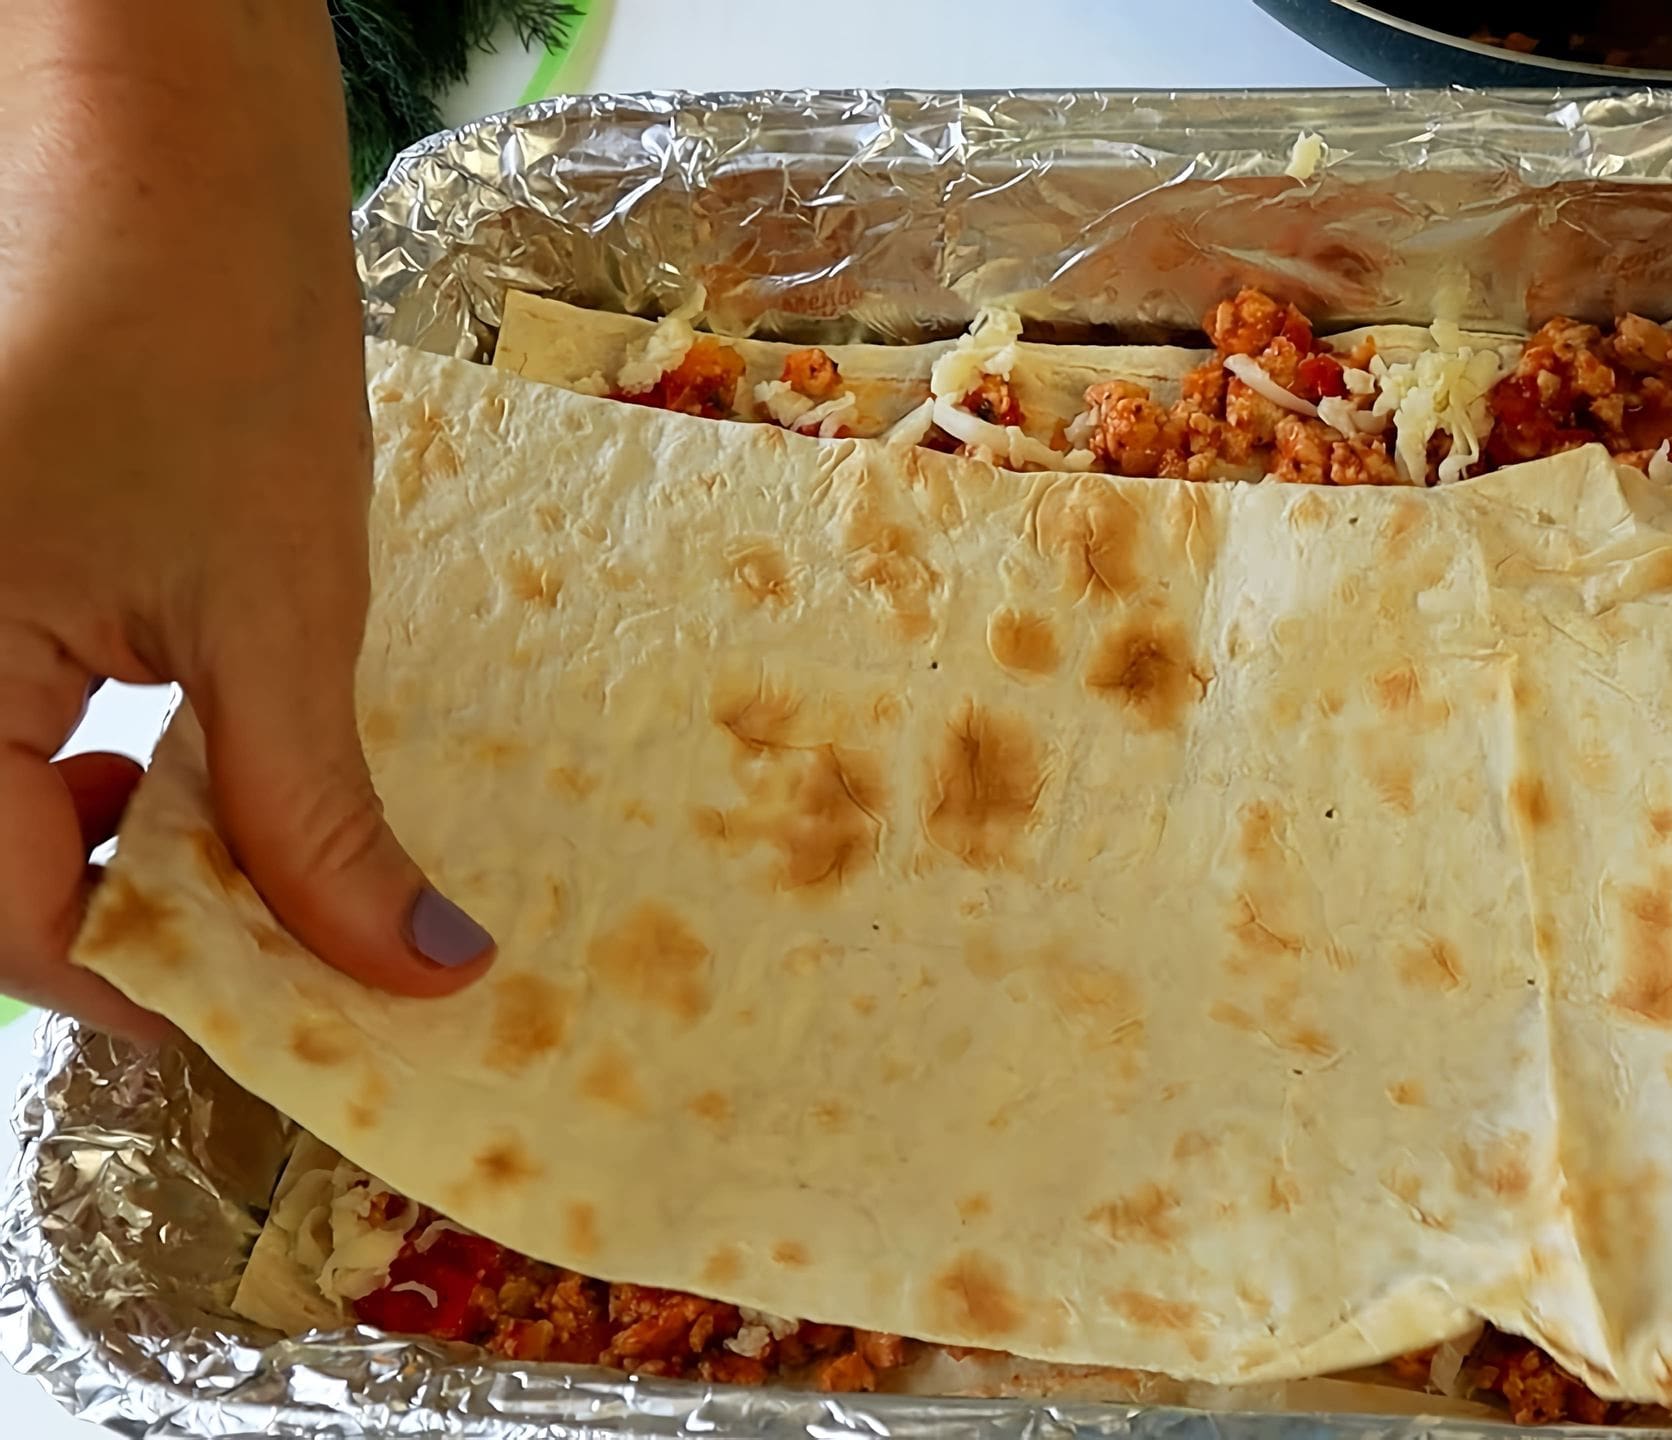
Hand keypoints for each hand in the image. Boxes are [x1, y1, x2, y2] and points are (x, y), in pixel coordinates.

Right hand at [0, 0, 492, 1038]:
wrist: (166, 165)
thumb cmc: (209, 349)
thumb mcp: (280, 616)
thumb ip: (318, 818)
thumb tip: (412, 972)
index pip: (4, 921)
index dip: (150, 990)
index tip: (289, 1016)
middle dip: (130, 925)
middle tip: (280, 936)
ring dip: (111, 856)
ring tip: (237, 840)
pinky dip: (88, 779)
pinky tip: (181, 761)